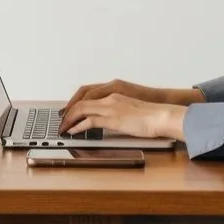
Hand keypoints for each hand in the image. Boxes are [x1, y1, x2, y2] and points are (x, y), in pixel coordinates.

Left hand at [59, 93, 187, 139]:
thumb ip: (119, 109)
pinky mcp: (112, 118)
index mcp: (115, 91)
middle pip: (81, 99)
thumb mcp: (131, 107)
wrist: (162, 115)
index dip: (75, 101)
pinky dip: (78, 126)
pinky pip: (89, 121)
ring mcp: (110, 106)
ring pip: (82, 108)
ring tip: (63, 128)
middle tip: (61, 120)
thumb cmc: (152, 114)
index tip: (68, 110)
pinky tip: (73, 131)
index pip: (88, 92)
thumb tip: (111, 118)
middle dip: (68, 110)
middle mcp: (110, 96)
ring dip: (69, 118)